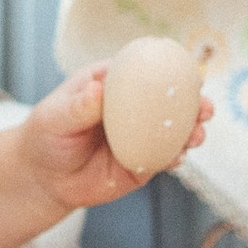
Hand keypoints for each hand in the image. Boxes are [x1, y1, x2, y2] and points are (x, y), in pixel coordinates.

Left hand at [14, 61, 215, 216]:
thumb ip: (78, 105)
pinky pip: (163, 158)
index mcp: (113, 84)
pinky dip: (175, 157)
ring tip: (197, 135)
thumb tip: (98, 88)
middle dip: (192, 102)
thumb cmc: (46, 136)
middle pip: (169, 101)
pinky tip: (179, 158)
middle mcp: (132, 108)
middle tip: (204, 107)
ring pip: (173, 131)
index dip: (169, 69)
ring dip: (191, 131)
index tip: (189, 71)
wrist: (43, 178)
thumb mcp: (55, 116)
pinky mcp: (143, 163)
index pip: (144, 70)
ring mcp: (140, 136)